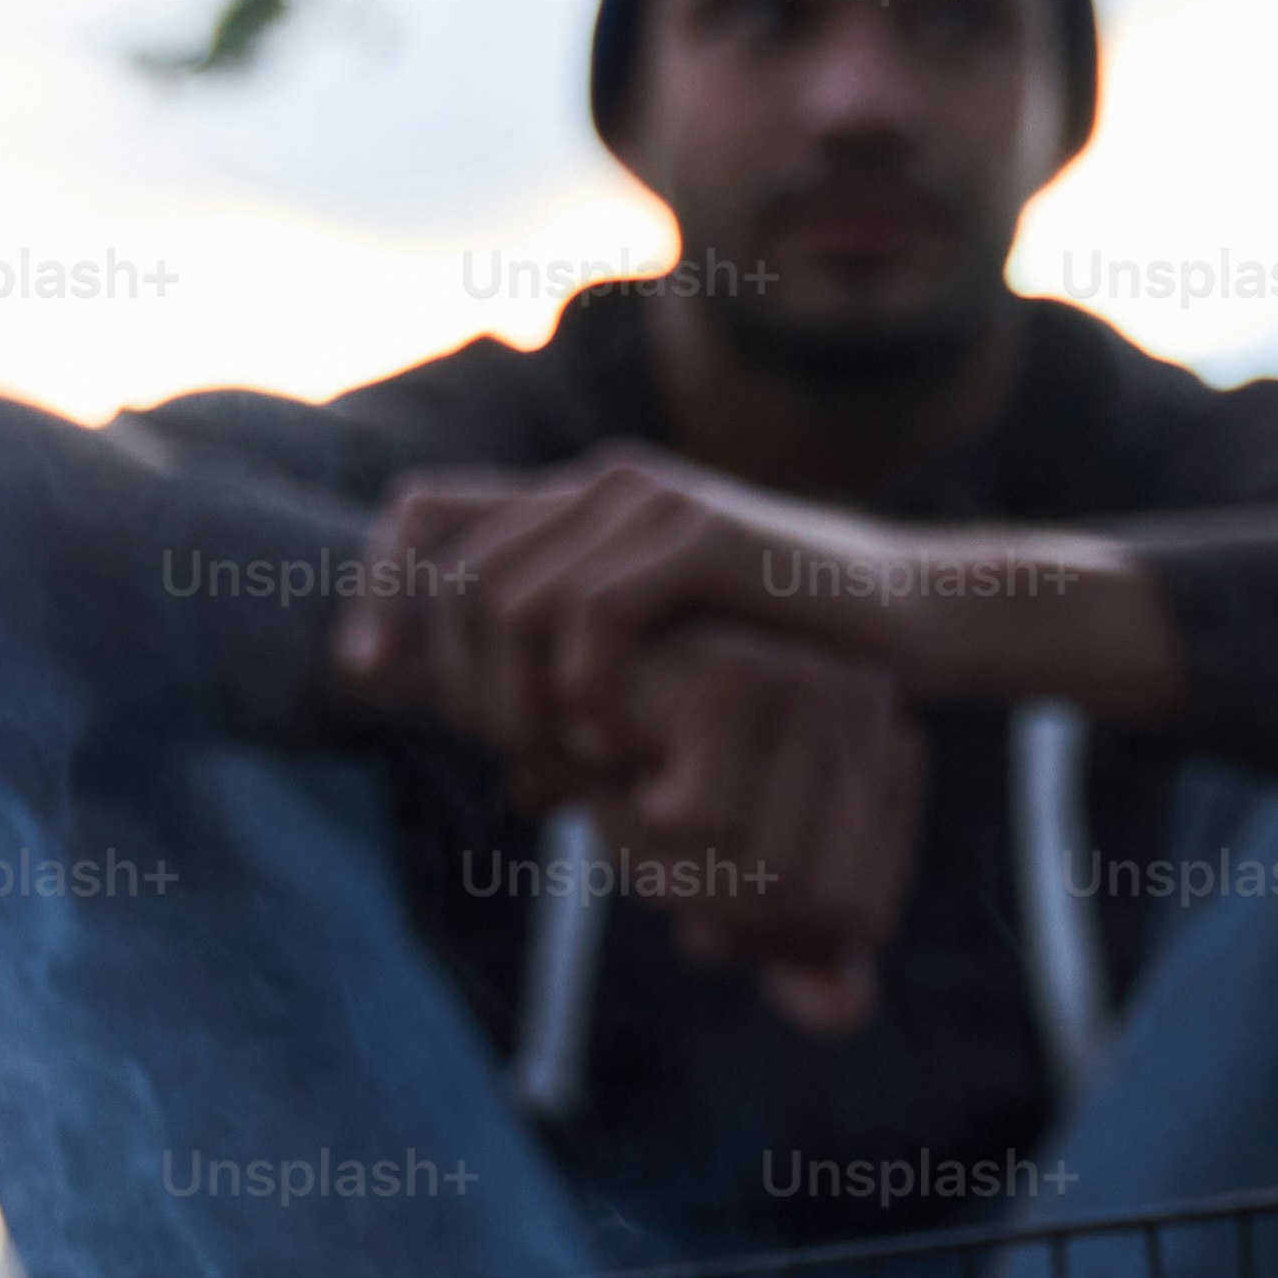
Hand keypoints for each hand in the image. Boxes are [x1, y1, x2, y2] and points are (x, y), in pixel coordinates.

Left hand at [336, 449, 911, 775]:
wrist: (912, 619)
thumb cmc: (792, 664)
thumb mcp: (671, 684)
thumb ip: (594, 710)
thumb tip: (514, 789)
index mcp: (577, 511)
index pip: (424, 515)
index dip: (375, 591)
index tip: (365, 682)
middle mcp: (600, 488)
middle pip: (455, 581)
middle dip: (460, 686)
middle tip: (513, 757)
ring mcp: (651, 503)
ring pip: (507, 603)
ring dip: (519, 702)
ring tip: (572, 759)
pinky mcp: (703, 534)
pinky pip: (589, 617)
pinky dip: (584, 694)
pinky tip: (620, 741)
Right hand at [584, 626, 917, 1037]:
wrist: (538, 682)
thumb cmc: (644, 777)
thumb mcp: (725, 879)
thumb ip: (792, 947)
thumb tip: (846, 1014)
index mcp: (890, 749)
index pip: (858, 916)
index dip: (770, 930)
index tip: (708, 874)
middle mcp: (869, 705)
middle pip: (813, 900)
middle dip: (717, 907)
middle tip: (658, 838)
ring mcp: (811, 682)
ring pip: (765, 873)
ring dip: (675, 873)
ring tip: (635, 800)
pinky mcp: (738, 677)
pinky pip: (712, 825)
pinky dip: (647, 825)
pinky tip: (615, 761)